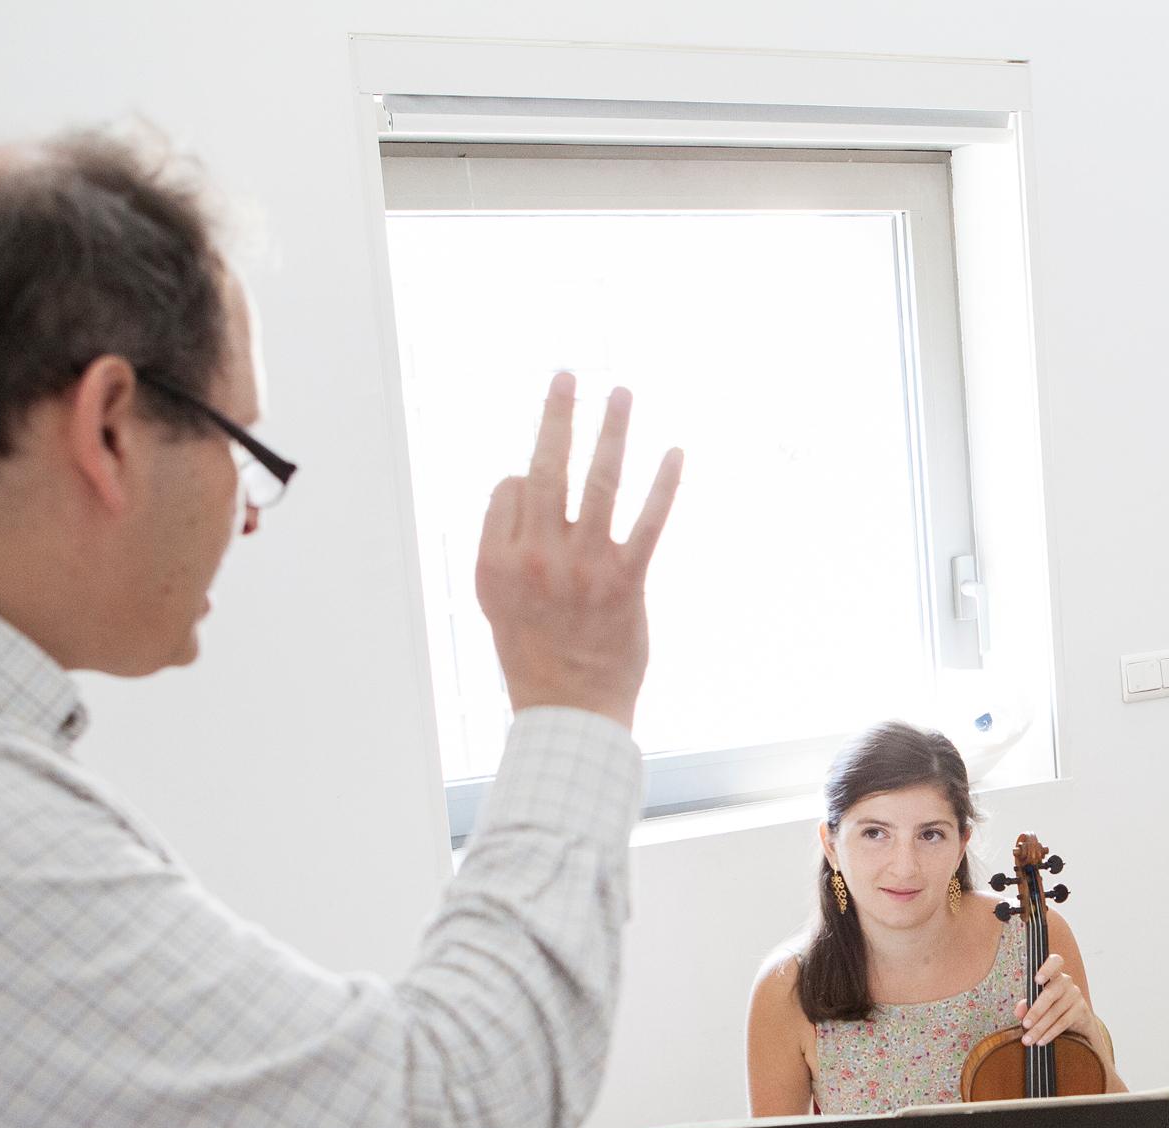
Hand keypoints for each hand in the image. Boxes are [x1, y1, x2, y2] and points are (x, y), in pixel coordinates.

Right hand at [474, 375, 682, 727]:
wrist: (571, 712)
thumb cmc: (533, 654)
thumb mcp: (493, 598)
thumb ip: (502, 541)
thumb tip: (521, 482)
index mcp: (496, 559)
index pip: (510, 486)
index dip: (524, 479)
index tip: (538, 486)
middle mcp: (537, 557)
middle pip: (546, 468)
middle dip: (557, 415)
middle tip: (568, 374)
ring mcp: (583, 568)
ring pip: (598, 483)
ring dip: (612, 432)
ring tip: (621, 394)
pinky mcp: (626, 582)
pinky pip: (648, 522)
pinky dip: (663, 485)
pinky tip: (675, 453)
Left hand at [1021, 953, 1091, 1046]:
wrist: (1076, 1021)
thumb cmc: (1050, 1007)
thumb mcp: (1037, 1005)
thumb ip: (1026, 1006)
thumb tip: (1018, 1012)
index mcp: (1054, 975)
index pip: (1055, 962)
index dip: (1047, 968)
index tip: (1036, 980)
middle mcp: (1066, 982)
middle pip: (1050, 994)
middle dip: (1036, 1011)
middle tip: (1025, 1024)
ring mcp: (1075, 995)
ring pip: (1055, 1012)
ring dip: (1040, 1028)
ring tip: (1028, 1040)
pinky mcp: (1081, 1010)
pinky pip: (1063, 1022)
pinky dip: (1050, 1033)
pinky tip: (1041, 1041)